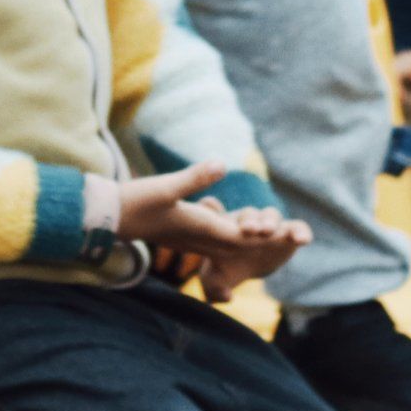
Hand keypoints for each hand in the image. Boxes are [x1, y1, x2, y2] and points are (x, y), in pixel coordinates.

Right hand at [115, 161, 309, 298]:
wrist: (110, 218)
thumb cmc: (135, 202)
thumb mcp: (165, 186)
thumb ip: (194, 177)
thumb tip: (222, 164)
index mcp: (202, 228)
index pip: (245, 236)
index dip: (271, 235)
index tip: (294, 234)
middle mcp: (203, 239)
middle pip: (246, 245)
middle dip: (272, 242)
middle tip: (300, 237)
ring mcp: (195, 241)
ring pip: (235, 247)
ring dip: (258, 242)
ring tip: (281, 236)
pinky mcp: (188, 237)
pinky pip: (222, 244)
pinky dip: (240, 240)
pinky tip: (245, 234)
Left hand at [193, 205, 307, 300]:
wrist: (246, 268)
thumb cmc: (224, 270)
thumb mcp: (215, 281)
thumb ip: (215, 288)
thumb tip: (228, 297)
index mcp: (224, 226)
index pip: (221, 214)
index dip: (221, 216)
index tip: (221, 228)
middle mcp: (248, 221)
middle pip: (249, 214)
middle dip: (250, 221)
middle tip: (249, 231)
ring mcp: (269, 225)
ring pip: (272, 216)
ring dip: (270, 221)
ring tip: (270, 232)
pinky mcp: (288, 233)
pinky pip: (298, 227)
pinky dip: (301, 231)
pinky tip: (303, 241)